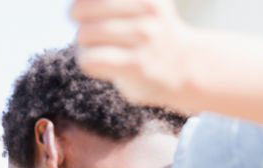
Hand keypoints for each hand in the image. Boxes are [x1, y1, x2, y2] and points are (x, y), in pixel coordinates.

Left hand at [70, 0, 196, 106]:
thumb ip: (113, 2)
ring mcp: (143, 36)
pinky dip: (87, 61)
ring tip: (99, 50)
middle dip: (79, 22)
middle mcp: (147, 9)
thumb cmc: (152, 34)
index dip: (81, 3)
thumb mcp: (141, 4)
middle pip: (81, 9)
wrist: (187, 67)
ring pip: (84, 34)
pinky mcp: (135, 65)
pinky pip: (90, 59)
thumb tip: (74, 5)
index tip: (85, 12)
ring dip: (84, 45)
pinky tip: (100, 64)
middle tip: (89, 31)